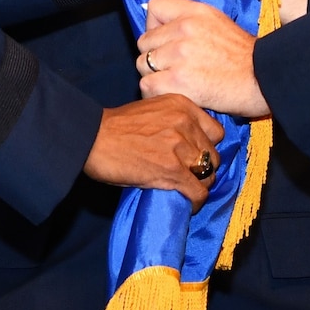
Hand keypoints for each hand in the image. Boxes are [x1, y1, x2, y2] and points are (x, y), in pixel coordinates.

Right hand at [85, 95, 226, 206]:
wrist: (93, 138)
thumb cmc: (116, 126)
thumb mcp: (153, 109)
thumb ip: (175, 119)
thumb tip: (190, 140)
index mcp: (182, 105)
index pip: (216, 132)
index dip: (207, 146)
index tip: (197, 155)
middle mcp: (185, 124)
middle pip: (214, 155)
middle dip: (203, 167)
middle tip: (189, 175)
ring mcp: (180, 148)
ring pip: (208, 175)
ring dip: (199, 184)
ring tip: (186, 189)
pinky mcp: (172, 171)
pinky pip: (198, 191)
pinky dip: (195, 202)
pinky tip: (188, 204)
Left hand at [137, 0, 271, 118]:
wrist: (261, 80)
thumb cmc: (242, 57)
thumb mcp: (218, 22)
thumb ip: (189, 20)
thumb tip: (160, 28)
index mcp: (195, 12)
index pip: (154, 7)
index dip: (153, 25)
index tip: (164, 40)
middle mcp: (185, 29)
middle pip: (144, 42)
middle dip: (155, 55)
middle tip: (173, 67)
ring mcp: (180, 55)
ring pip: (143, 64)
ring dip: (155, 76)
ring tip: (175, 81)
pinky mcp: (178, 81)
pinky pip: (147, 85)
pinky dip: (156, 93)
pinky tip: (173, 93)